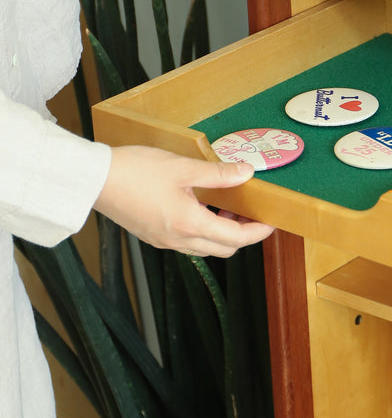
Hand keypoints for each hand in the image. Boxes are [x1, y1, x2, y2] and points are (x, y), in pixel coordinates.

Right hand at [94, 146, 274, 256]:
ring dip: (220, 234)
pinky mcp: (151, 236)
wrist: (94, 180)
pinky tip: (199, 208)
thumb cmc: (135, 171)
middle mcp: (177, 239)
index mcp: (189, 224)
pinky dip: (201, 231)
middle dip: (242, 235)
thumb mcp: (183, 167)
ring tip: (225, 209)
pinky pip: (185, 242)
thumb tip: (246, 173)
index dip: (258, 233)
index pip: (236, 239)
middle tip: (250, 214)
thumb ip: (218, 174)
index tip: (270, 223)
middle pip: (223, 249)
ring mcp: (163, 241)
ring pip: (204, 248)